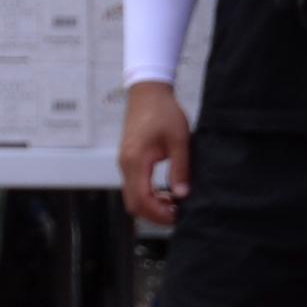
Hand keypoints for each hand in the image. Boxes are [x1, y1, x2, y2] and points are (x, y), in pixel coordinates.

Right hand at [118, 82, 192, 225]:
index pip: (141, 200)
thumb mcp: (179, 140)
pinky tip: (165, 191)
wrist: (149, 92)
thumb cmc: (163, 112)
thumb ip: (181, 169)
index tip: (178, 214)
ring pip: (132, 197)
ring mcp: (125, 162)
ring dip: (151, 205)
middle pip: (133, 204)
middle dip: (154, 214)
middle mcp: (125, 164)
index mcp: (135, 160)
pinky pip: (134, 186)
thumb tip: (182, 195)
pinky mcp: (128, 160)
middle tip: (177, 212)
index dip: (159, 213)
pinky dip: (147, 195)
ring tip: (174, 202)